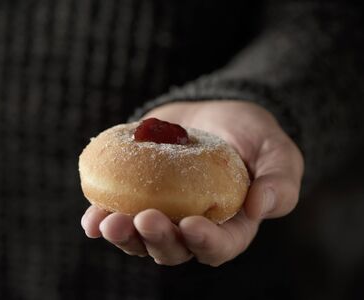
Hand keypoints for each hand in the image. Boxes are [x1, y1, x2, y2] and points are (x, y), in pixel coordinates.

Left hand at [81, 100, 303, 265]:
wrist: (215, 114)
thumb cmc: (252, 137)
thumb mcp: (277, 153)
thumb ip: (278, 181)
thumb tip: (259, 206)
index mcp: (229, 226)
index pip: (219, 246)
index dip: (205, 242)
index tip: (191, 224)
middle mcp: (192, 227)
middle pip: (173, 249)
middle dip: (156, 239)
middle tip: (143, 219)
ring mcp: (162, 213)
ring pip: (140, 238)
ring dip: (123, 235)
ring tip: (107, 222)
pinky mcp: (138, 194)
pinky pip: (118, 213)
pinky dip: (101, 218)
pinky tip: (91, 218)